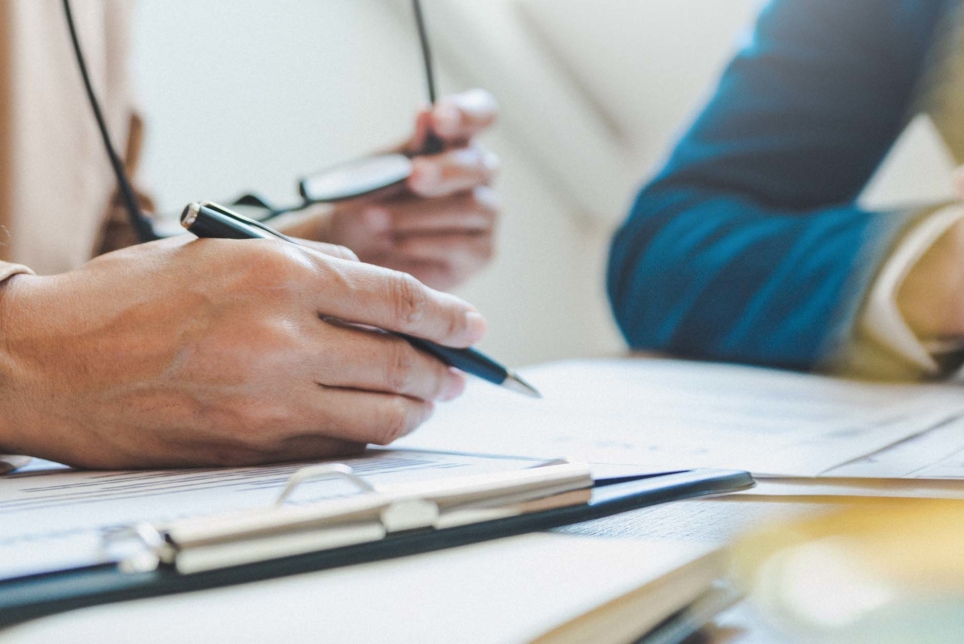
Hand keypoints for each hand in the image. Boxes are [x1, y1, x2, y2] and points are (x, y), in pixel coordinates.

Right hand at [0, 236, 486, 468]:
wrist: (48, 361)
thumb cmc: (126, 296)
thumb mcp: (219, 250)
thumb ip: (305, 263)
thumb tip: (370, 282)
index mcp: (276, 274)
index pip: (397, 297)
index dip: (448, 314)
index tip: (472, 325)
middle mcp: (281, 337)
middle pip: (402, 362)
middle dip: (443, 369)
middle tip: (458, 371)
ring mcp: (267, 400)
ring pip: (381, 416)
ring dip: (417, 410)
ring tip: (427, 400)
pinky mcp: (250, 448)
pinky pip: (336, 450)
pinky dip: (367, 438)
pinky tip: (374, 425)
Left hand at [327, 89, 499, 290]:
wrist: (356, 248)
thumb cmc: (373, 199)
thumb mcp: (381, 170)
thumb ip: (408, 148)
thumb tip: (426, 113)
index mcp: (458, 141)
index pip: (481, 114)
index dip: (468, 114)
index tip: (439, 119)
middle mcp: (479, 174)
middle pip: (479, 166)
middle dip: (444, 171)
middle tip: (413, 176)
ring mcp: (485, 213)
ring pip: (469, 207)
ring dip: (418, 213)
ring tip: (374, 219)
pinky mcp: (482, 251)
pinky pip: (461, 245)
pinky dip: (423, 242)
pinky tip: (394, 242)